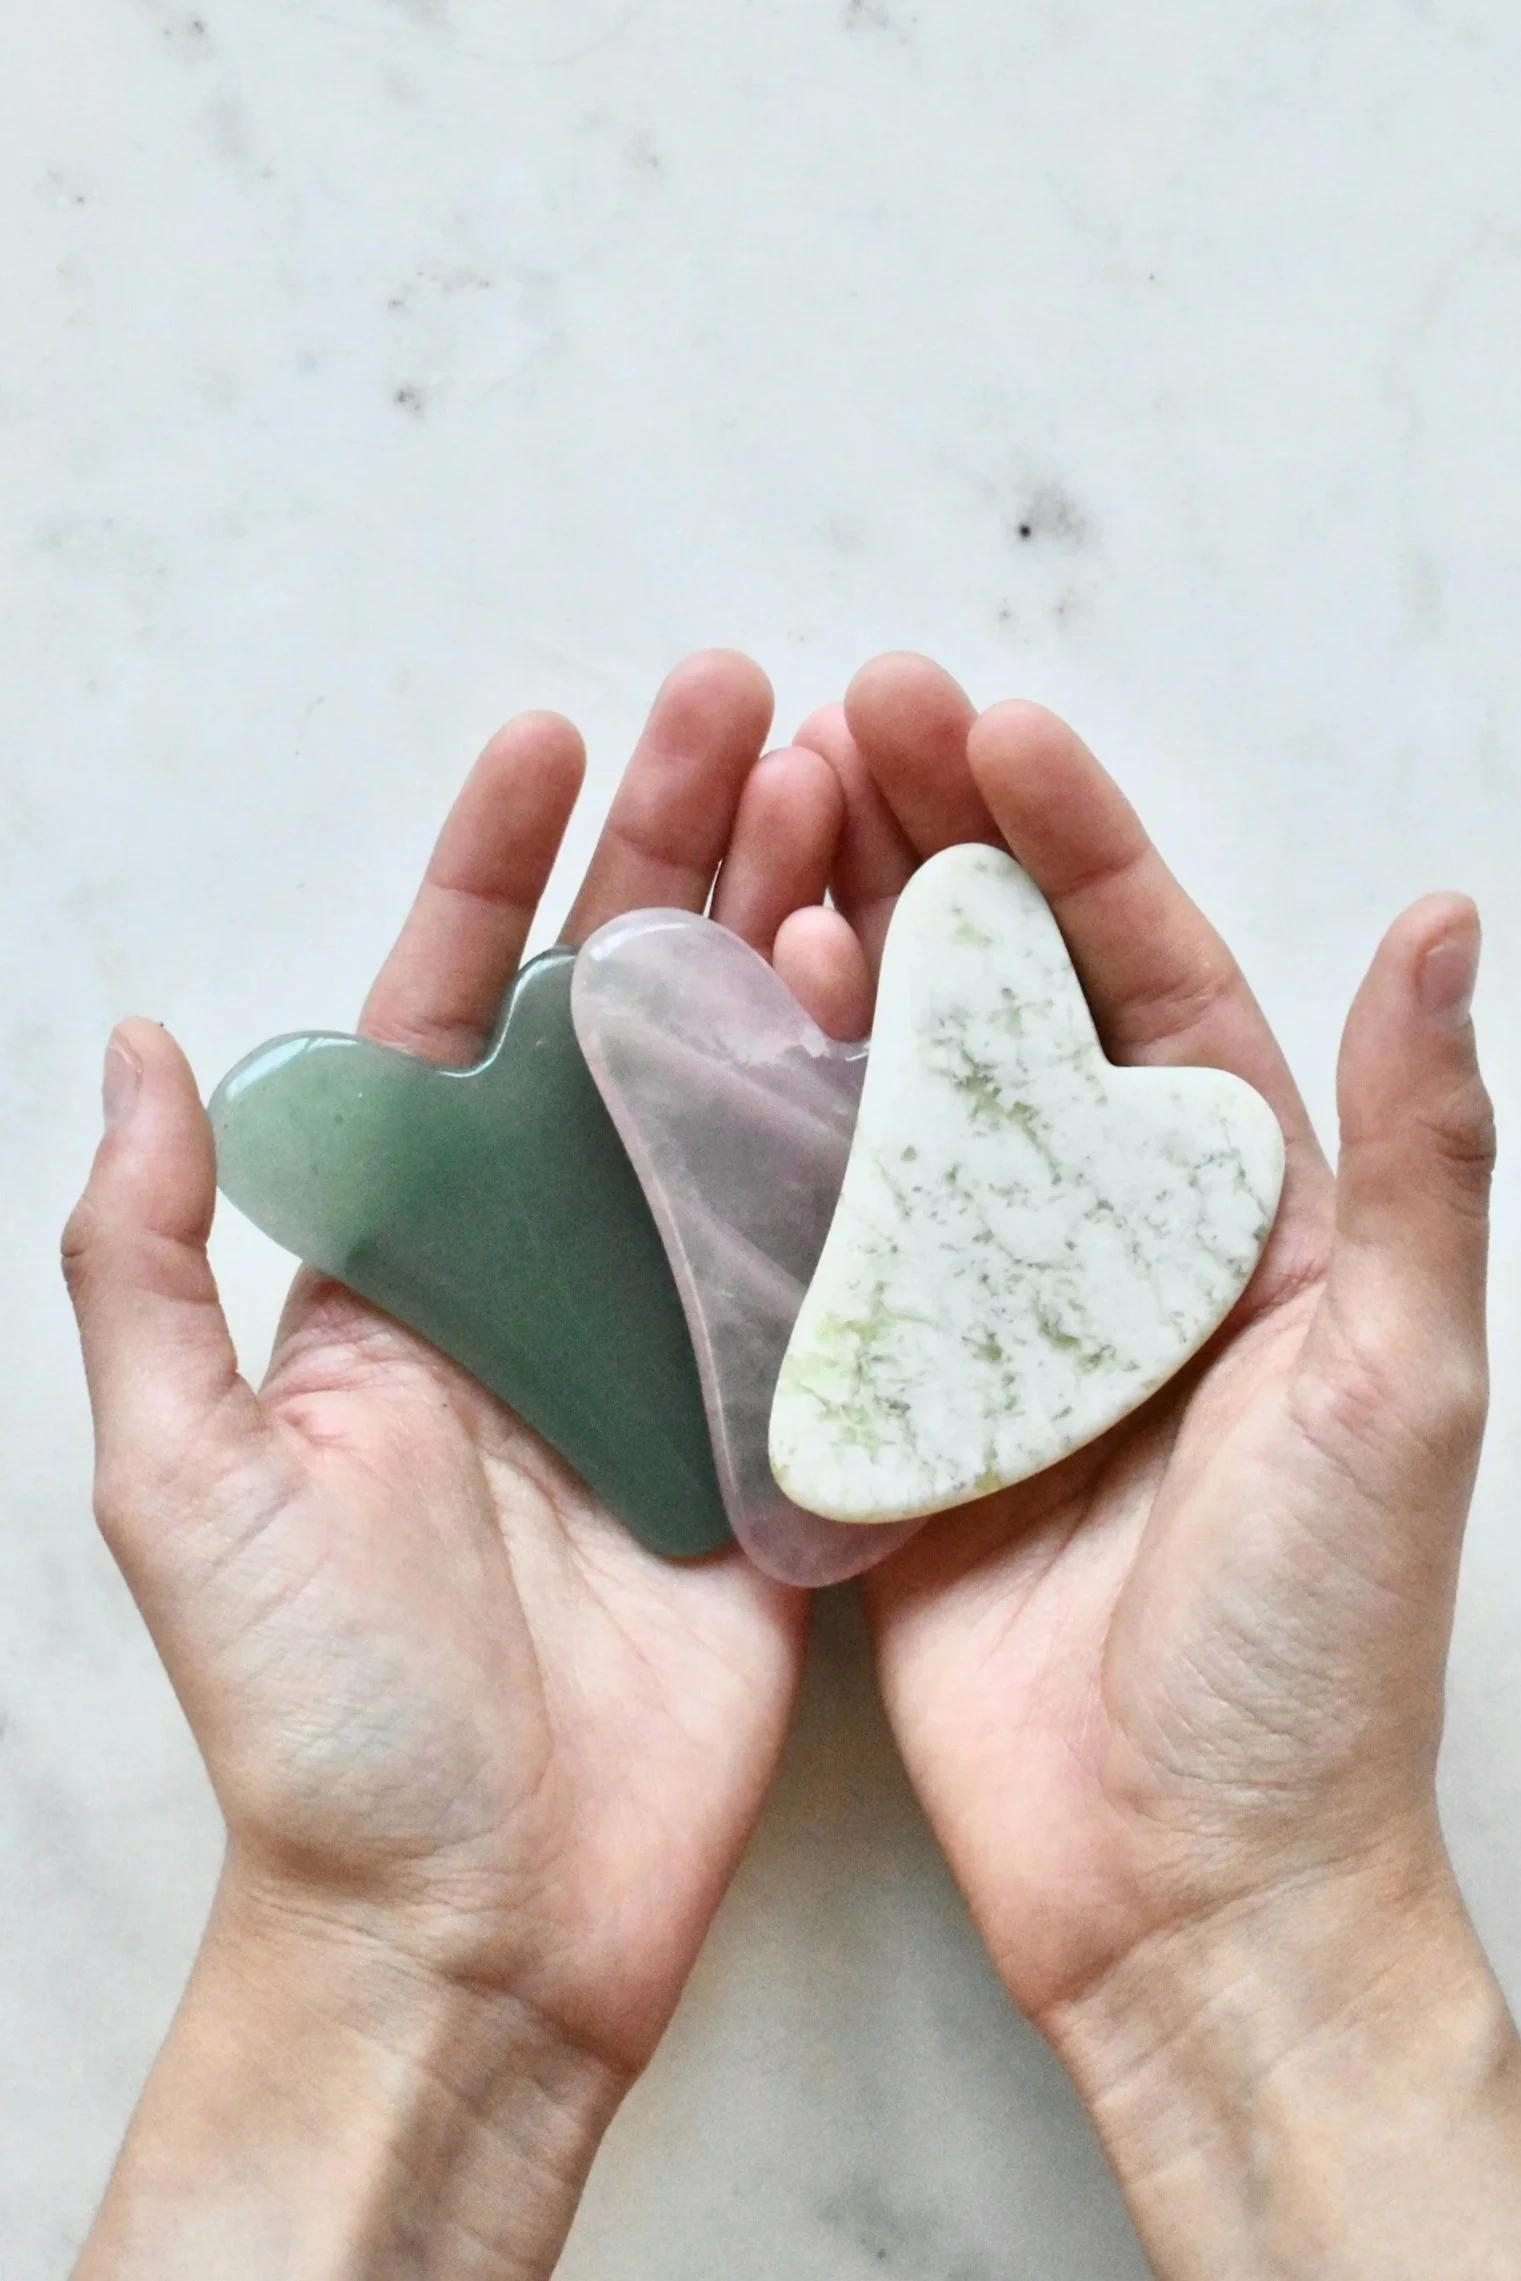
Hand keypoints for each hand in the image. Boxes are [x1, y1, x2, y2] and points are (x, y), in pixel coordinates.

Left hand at [63, 654, 846, 2278]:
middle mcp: (549, 1263)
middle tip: (747, 702)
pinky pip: (840, 1243)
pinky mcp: (783, 1415)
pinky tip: (918, 1003)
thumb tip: (143, 1043)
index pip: (457, 1011)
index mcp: (408, 1255)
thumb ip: (147, 1260)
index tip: (551, 734)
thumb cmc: (317, 1714)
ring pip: (744, 1091)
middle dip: (675, 847)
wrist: (474, 1921)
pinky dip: (878, 1121)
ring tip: (850, 800)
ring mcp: (677, 1330)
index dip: (500, 867)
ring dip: (791, 942)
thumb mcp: (180, 1478)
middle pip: (620, 1013)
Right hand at [791, 656, 1520, 2278]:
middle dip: (938, 850)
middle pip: (1012, 1003)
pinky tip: (718, 1021)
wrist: (1184, 1880)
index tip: (990, 722)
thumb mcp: (1396, 1379)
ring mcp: (982, 1315)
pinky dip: (769, 1128)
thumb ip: (1417, 1154)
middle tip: (846, 716)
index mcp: (1243, 1217)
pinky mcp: (881, 1402)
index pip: (1155, 979)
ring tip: (766, 824)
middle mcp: (1104, 1243)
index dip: (1076, 841)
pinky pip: (814, 1238)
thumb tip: (1447, 919)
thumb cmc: (1314, 1641)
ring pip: (897, 1092)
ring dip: (839, 954)